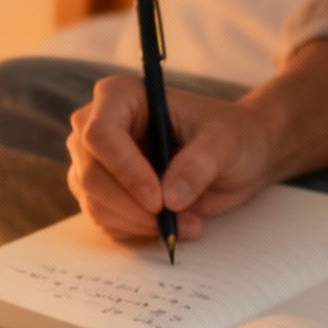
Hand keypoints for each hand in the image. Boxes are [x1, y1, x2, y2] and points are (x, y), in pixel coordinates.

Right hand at [66, 75, 279, 242]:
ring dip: (139, 223)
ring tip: (188, 223)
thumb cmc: (231, 136)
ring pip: (95, 202)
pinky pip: (106, 220)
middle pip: (90, 174)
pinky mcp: (102, 193)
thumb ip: (199, 164)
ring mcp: (96, 163)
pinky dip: (139, 231)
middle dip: (131, 206)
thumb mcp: (225, 144)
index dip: (125, 170)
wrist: (236, 157)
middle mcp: (97, 127)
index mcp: (121, 97)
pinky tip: (173, 225)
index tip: (158, 201)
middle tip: (175, 221)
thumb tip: (170, 198)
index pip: (100, 134)